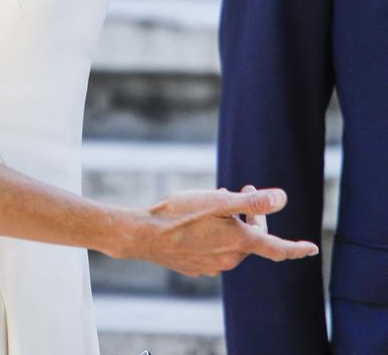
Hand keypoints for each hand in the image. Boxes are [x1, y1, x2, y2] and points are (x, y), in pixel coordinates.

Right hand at [110, 184, 318, 276]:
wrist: (145, 235)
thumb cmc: (180, 214)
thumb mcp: (217, 201)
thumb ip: (251, 201)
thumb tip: (282, 198)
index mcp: (239, 242)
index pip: (276, 248)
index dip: (296, 248)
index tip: (312, 248)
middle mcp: (230, 258)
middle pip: (251, 236)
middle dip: (250, 214)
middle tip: (241, 189)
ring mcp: (213, 266)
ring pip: (231, 241)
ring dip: (230, 222)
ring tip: (213, 201)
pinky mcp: (197, 267)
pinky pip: (214, 249)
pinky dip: (214, 233)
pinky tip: (197, 219)